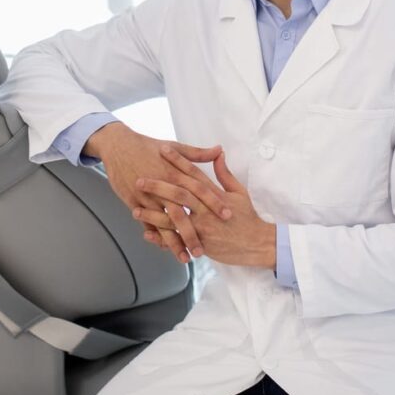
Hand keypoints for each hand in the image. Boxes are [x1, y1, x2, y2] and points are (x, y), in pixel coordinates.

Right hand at [86, 122, 231, 262]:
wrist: (118, 146)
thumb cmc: (147, 146)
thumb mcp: (175, 146)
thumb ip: (198, 153)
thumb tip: (220, 150)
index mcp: (175, 172)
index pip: (199, 189)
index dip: (214, 202)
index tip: (228, 216)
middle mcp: (163, 186)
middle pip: (182, 212)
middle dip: (194, 232)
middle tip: (206, 248)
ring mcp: (148, 196)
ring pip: (164, 223)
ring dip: (176, 241)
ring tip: (187, 257)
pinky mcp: (134, 201)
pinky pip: (147, 223)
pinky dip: (157, 236)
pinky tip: (166, 249)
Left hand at [133, 148, 275, 268]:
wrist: (258, 244)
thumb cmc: (248, 217)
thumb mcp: (239, 192)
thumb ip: (224, 173)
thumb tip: (218, 152)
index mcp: (215, 194)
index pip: (194, 173)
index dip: (178, 160)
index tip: (163, 149)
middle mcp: (207, 210)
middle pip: (179, 194)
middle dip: (158, 186)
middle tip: (139, 179)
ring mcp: (204, 228)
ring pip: (175, 219)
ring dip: (154, 215)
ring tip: (135, 209)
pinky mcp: (202, 244)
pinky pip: (178, 241)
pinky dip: (163, 238)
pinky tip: (147, 234)